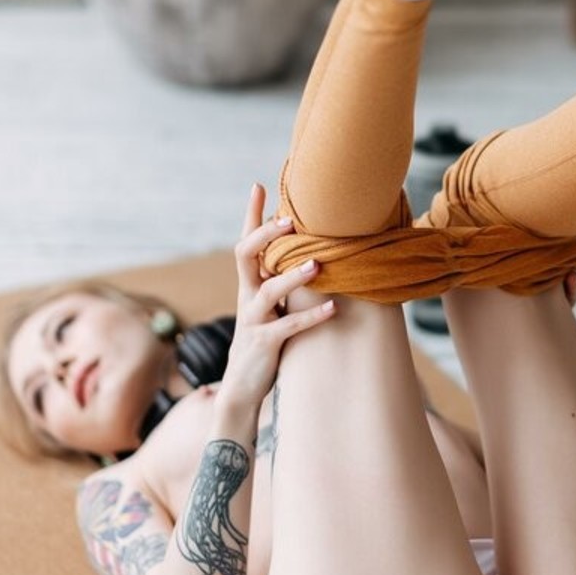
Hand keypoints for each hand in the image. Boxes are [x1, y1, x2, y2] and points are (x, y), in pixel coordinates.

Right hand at [217, 184, 335, 411]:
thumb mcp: (268, 308)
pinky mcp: (264, 344)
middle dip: (265, 236)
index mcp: (248, 286)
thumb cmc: (263, 341)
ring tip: (317, 263)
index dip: (251, 215)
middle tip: (290, 220)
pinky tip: (333, 308)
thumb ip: (279, 282)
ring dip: (292, 275)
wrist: (242, 389)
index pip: (245, 243)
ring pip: (268, 291)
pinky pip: (288, 328)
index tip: (258, 185)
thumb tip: (309, 254)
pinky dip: (311, 317)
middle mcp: (247, 298)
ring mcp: (253, 321)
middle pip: (245, 256)